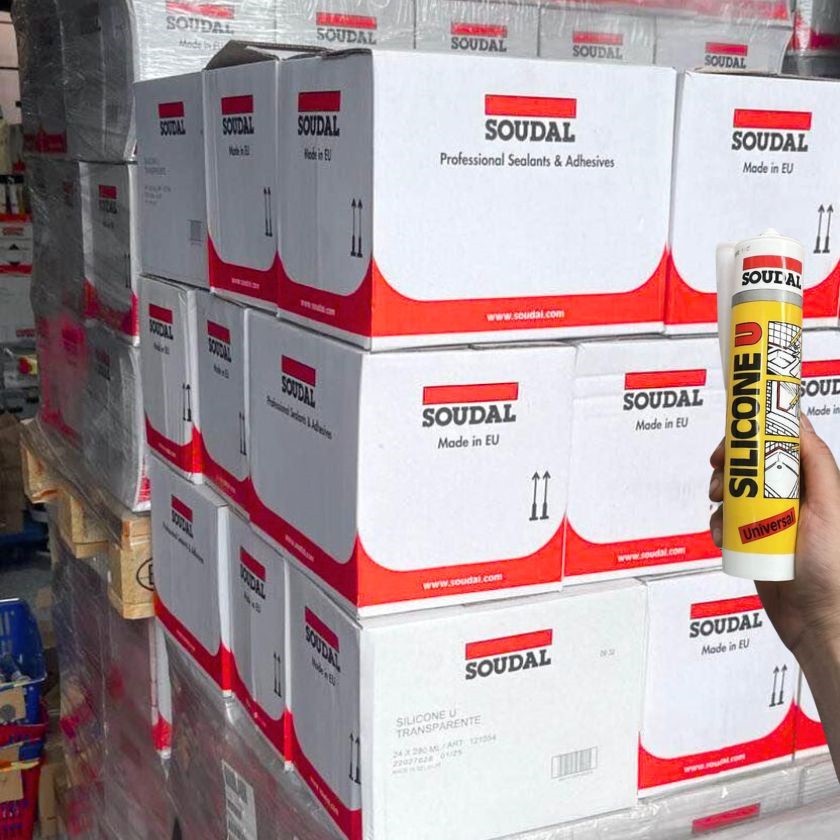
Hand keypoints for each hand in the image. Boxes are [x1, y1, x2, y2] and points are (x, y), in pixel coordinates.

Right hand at [709, 414, 839, 658]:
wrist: (818, 620)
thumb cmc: (833, 567)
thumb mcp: (829, 505)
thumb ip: (815, 462)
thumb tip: (797, 420)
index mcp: (808, 484)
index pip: (775, 445)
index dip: (751, 436)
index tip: (731, 438)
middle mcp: (787, 499)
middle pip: (748, 466)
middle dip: (728, 466)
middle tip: (717, 473)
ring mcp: (766, 521)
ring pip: (732, 494)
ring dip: (719, 495)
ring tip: (718, 506)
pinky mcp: (748, 543)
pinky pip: (724, 525)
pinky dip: (716, 525)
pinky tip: (719, 535)